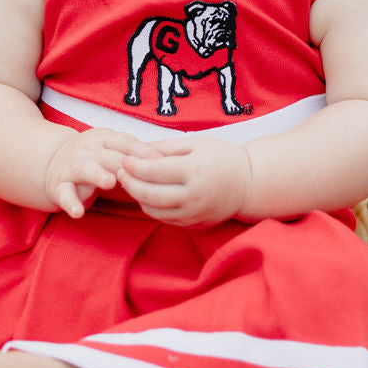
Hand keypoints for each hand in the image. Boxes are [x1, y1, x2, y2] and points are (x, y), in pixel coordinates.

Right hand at [45, 129, 159, 217]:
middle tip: (144, 175)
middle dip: (126, 165)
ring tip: (110, 182)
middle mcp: (88, 149)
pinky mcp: (60, 185)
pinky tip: (78, 212)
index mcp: (105, 138)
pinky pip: (65, 194)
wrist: (53, 161)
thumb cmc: (95, 157)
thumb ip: (135, 156)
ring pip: (85, 169)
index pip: (127, 142)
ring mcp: (73, 166)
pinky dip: (70, 203)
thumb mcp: (113, 150)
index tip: (164, 163)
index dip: (144, 152)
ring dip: (98, 174)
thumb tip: (172, 162)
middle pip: (109, 156)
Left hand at [117, 136, 251, 226]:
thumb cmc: (222, 157)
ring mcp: (193, 213)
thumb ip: (167, 147)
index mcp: (194, 170)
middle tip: (119, 173)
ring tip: (130, 183)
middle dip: (130, 184)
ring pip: (155, 210)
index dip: (135, 166)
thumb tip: (140, 149)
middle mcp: (193, 195)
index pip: (155, 171)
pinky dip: (151, 208)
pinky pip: (165, 219)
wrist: (248, 184)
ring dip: (138, 197)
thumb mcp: (197, 143)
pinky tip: (146, 195)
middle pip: (150, 194)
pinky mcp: (194, 224)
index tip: (123, 159)